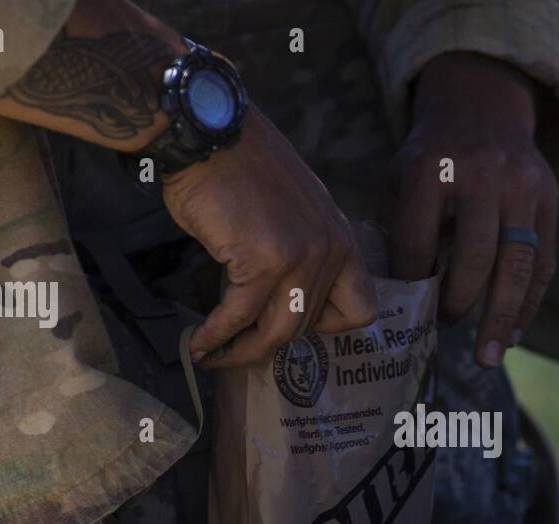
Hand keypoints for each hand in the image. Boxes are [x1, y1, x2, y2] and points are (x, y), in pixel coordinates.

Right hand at [162, 105, 377, 366]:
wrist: (208, 132)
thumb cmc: (239, 168)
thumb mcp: (293, 211)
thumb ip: (301, 252)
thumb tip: (281, 300)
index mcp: (342, 239)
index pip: (360, 310)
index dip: (325, 327)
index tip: (288, 325)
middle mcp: (331, 250)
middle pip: (308, 326)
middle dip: (268, 342)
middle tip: (236, 351)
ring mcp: (302, 257)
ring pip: (277, 330)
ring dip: (242, 351)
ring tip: (215, 357)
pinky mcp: (265, 261)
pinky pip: (240, 316)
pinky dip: (216, 336)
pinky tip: (199, 344)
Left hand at [389, 53, 558, 366]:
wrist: (482, 105)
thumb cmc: (431, 158)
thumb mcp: (401, 177)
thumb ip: (398, 230)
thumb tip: (396, 302)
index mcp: (430, 168)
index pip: (419, 240)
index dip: (413, 281)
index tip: (408, 309)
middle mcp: (481, 174)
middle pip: (475, 255)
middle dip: (459, 302)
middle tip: (444, 333)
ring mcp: (521, 186)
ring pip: (517, 263)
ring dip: (502, 316)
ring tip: (490, 356)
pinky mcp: (549, 198)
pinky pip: (542, 261)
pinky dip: (528, 302)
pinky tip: (514, 333)